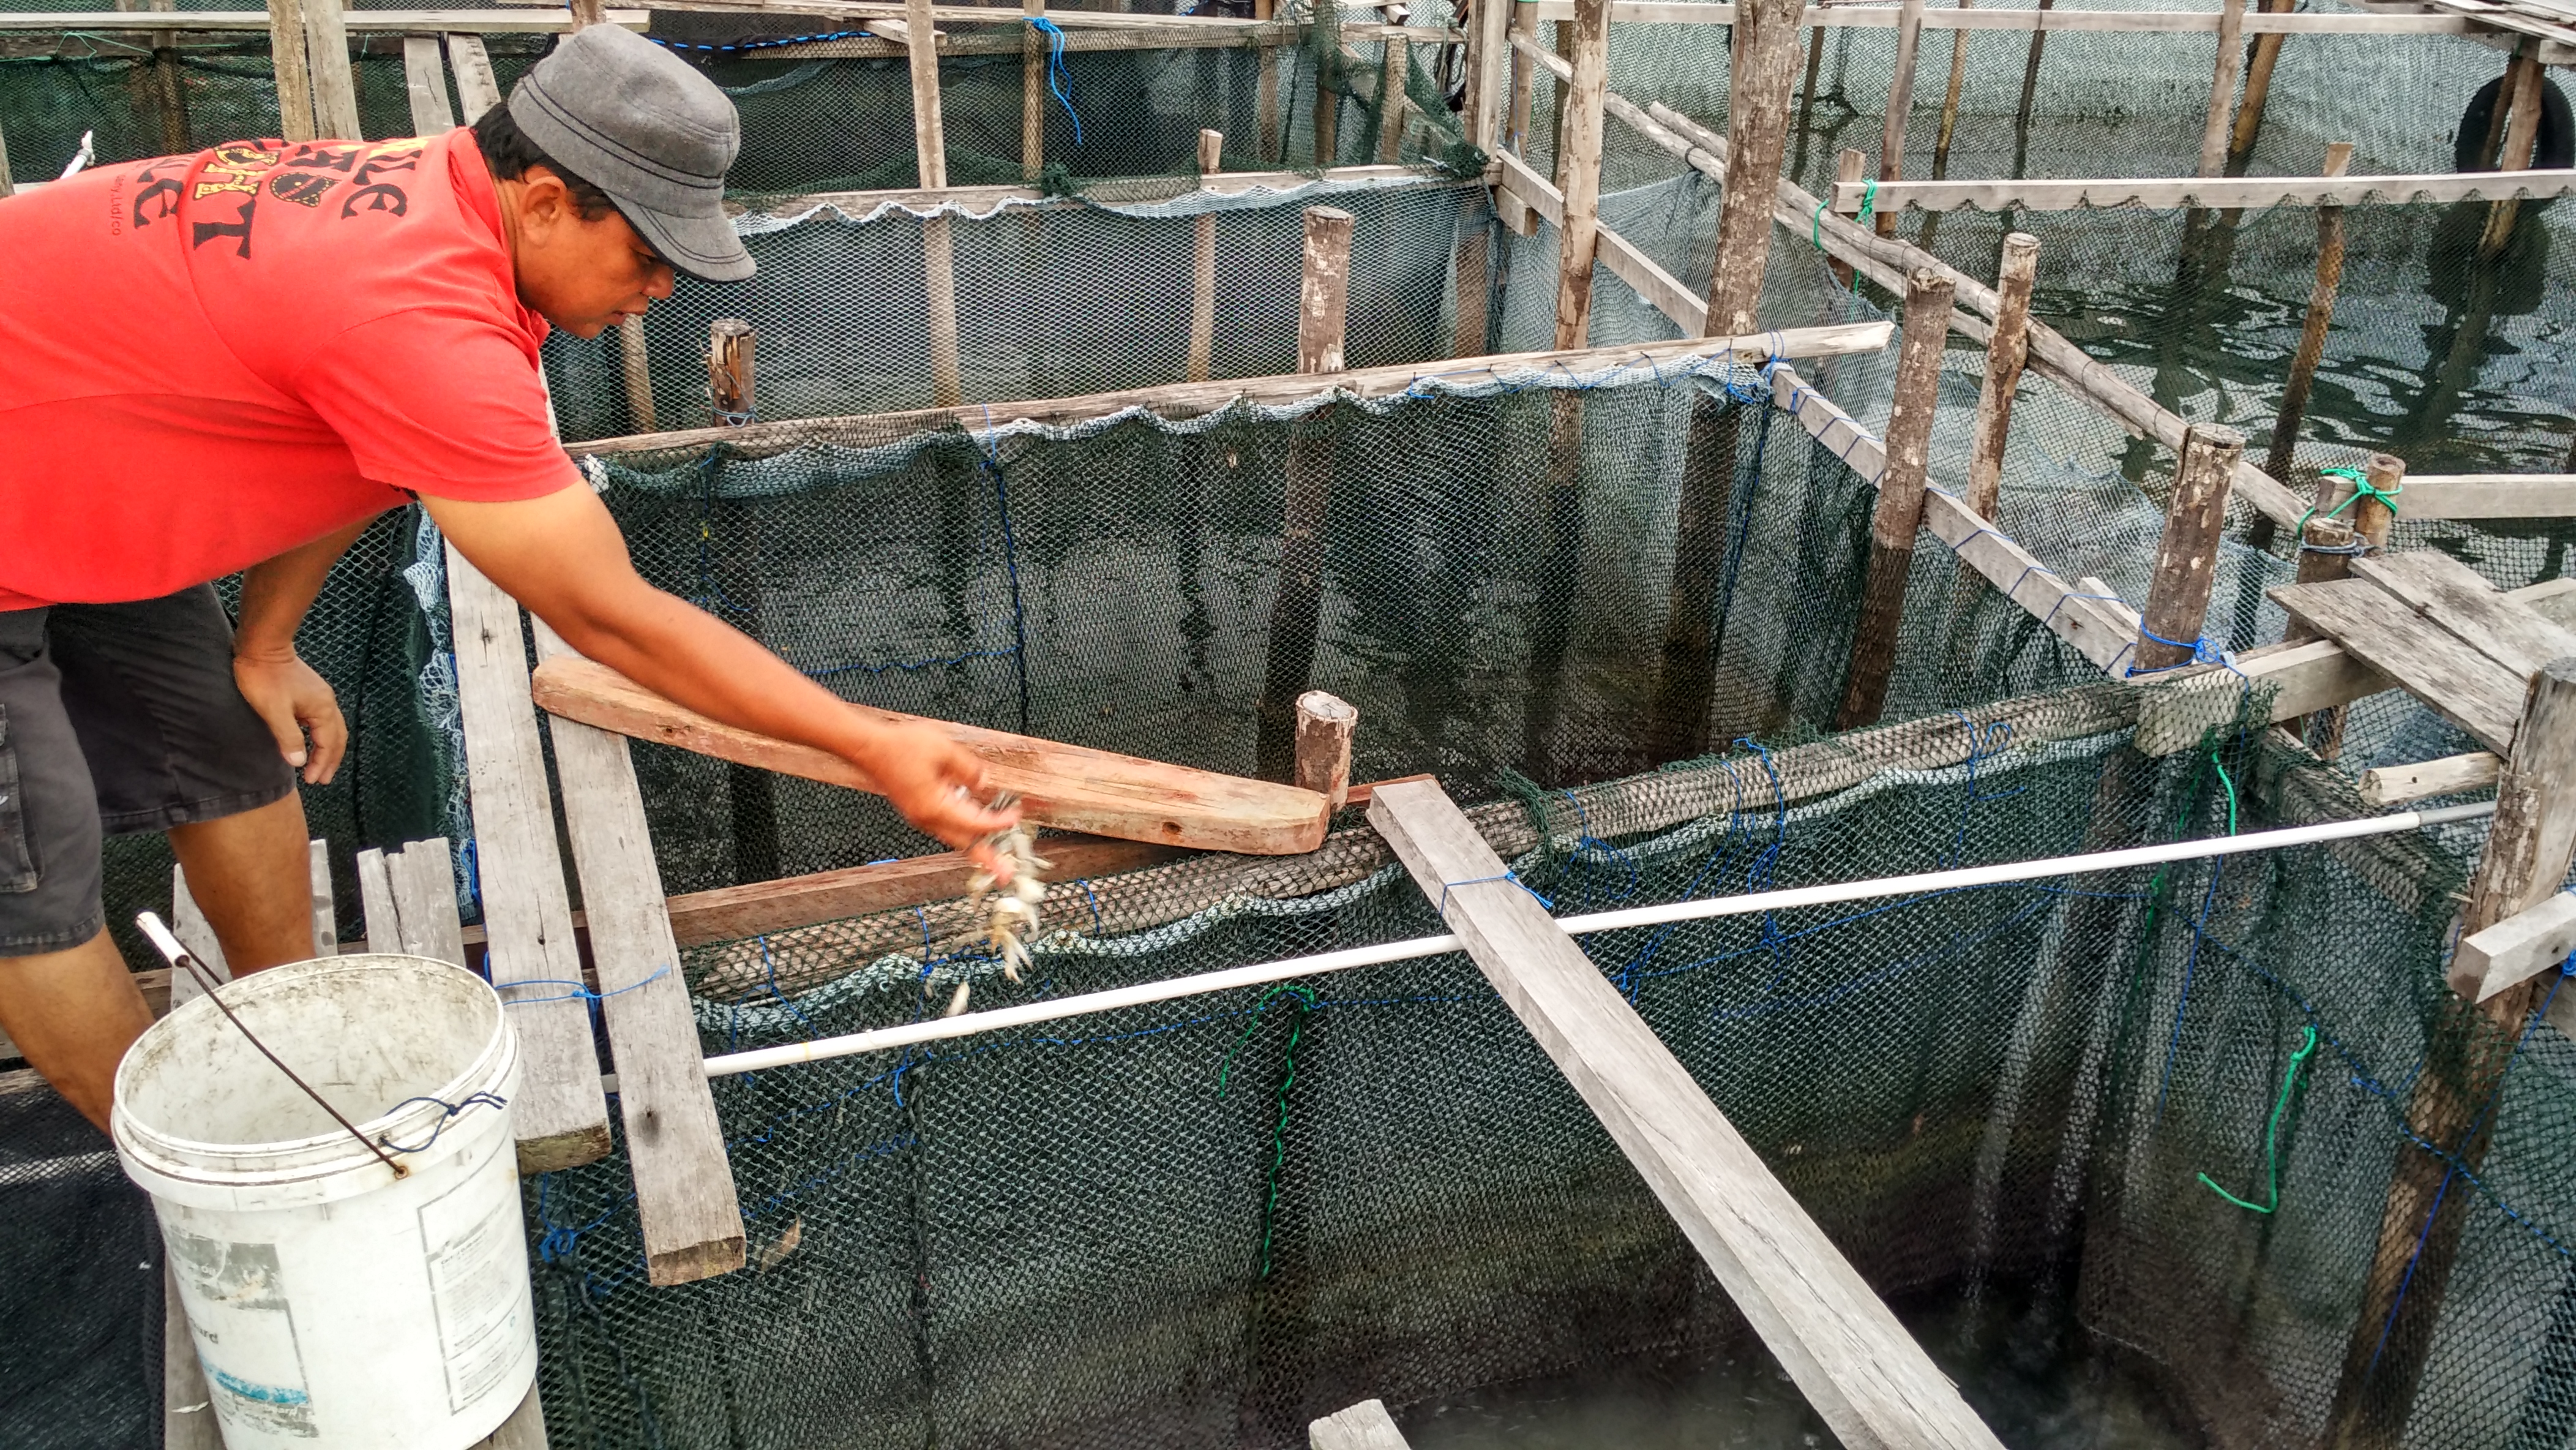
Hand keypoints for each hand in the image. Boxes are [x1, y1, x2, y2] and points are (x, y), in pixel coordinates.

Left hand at [233, 649, 346, 785]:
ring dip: (327, 748)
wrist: (263, 647)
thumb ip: (289, 737)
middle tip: (322, 779)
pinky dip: (320, 736)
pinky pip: (322, 720)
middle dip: (331, 760)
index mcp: (322, 709)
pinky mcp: (310, 692)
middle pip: (337, 737)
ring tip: (320, 764)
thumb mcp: (274, 711)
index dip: (322, 764)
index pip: (328, 744)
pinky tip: (311, 741)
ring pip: (332, 728)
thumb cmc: (265, 678)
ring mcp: (320, 696)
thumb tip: (300, 762)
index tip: (312, 781)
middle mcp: (327, 703)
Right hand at [858, 721, 1020, 876]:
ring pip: (955, 838)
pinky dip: (963, 833)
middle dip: (988, 860)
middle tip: (1006, 874)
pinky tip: (974, 831)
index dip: (998, 822)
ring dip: (976, 848)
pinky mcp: (918, 811)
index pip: (975, 822)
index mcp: (935, 807)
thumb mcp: (944, 750)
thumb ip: (968, 769)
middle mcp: (927, 818)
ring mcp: (921, 817)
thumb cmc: (900, 747)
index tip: (1015, 818)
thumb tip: (983, 782)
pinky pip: (946, 828)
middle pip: (964, 844)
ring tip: (994, 860)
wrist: (870, 748)